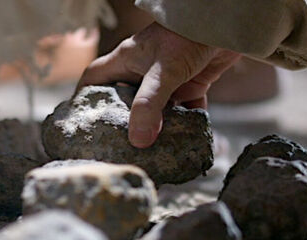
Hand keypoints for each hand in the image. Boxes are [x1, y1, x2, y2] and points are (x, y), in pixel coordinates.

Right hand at [78, 22, 240, 147]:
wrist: (224, 22)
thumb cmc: (186, 37)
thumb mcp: (163, 72)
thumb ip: (149, 105)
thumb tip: (139, 141)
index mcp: (127, 61)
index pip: (96, 78)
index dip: (86, 96)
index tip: (83, 119)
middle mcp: (144, 71)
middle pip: (126, 100)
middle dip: (125, 122)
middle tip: (120, 145)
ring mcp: (167, 79)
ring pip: (157, 108)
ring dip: (159, 127)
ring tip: (153, 150)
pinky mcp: (190, 83)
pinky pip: (185, 109)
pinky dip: (187, 123)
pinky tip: (186, 139)